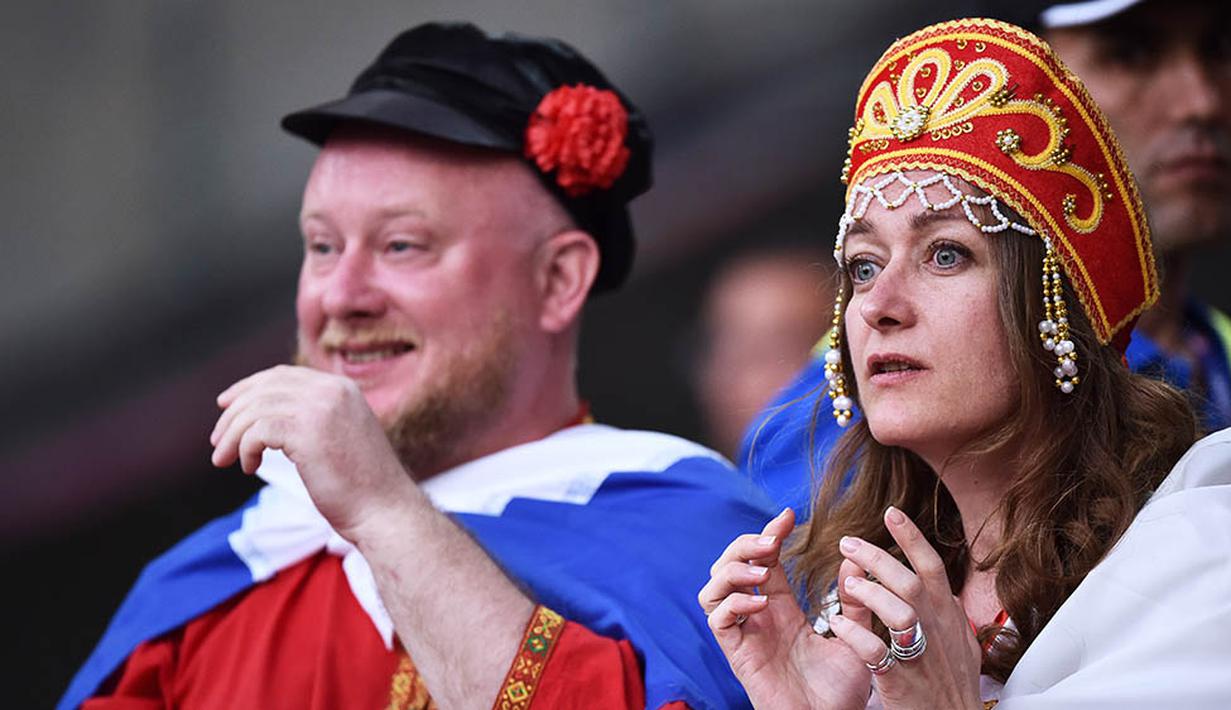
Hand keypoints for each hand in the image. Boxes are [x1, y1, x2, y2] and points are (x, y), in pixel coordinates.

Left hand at [209, 364, 414, 540]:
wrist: (384, 510)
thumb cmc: (362, 486)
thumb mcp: (341, 437)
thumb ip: (314, 419)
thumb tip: (267, 420)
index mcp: (342, 388)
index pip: (283, 375)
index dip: (249, 387)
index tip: (226, 406)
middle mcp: (332, 390)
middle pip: (264, 387)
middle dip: (234, 412)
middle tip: (218, 441)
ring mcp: (321, 408)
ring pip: (256, 409)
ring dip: (232, 435)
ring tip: (225, 459)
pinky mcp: (308, 431)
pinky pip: (258, 430)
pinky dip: (245, 448)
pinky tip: (249, 467)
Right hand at [698, 508, 869, 709]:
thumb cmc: (841, 692)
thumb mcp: (856, 638)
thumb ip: (854, 602)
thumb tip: (855, 559)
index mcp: (780, 608)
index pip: (762, 559)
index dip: (769, 533)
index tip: (788, 516)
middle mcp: (756, 617)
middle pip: (728, 565)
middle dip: (744, 544)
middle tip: (769, 540)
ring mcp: (744, 635)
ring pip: (712, 587)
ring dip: (732, 571)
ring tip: (762, 572)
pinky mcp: (737, 655)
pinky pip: (717, 620)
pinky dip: (733, 604)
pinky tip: (759, 604)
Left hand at [829, 507, 981, 709]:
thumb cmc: (954, 686)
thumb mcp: (960, 646)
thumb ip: (949, 616)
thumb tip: (944, 591)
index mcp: (947, 617)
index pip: (931, 567)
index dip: (912, 538)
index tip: (891, 512)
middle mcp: (937, 630)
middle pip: (910, 581)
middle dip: (878, 557)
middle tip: (847, 541)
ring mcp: (920, 654)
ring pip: (899, 612)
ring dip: (870, 593)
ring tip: (847, 582)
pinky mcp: (902, 678)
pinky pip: (876, 651)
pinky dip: (855, 635)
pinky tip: (836, 623)